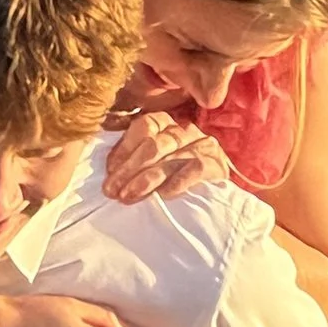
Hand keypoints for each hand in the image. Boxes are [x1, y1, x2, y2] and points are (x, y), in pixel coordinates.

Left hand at [104, 109, 230, 204]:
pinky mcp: (217, 165)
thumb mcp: (154, 165)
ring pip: (170, 158)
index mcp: (168, 125)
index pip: (145, 125)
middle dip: (129, 169)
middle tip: (112, 190)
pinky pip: (195, 169)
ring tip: (128, 196)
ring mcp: (203, 146)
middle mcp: (186, 131)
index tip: (110, 171)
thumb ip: (135, 160)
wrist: (216, 201)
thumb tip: (111, 171)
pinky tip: (162, 195)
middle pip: (154, 144)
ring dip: (146, 179)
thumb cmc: (176, 181)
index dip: (125, 148)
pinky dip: (176, 182)